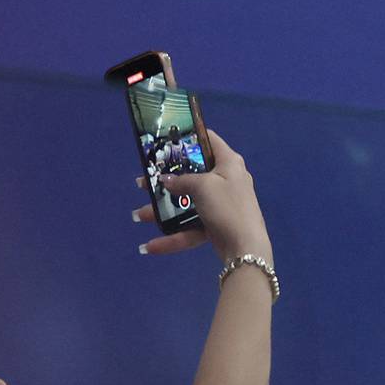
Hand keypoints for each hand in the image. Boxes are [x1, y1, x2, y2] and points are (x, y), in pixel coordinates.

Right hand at [134, 129, 270, 264]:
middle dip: (166, 180)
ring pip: (188, 203)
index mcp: (229, 162)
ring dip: (164, 211)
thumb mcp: (203, 186)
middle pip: (192, 174)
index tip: (166, 140)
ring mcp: (221, 203)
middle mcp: (226, 179)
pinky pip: (191, 227)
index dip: (189, 136)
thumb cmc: (227, 206)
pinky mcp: (216, 224)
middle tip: (144, 182)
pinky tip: (150, 246)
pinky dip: (174, 236)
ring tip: (139, 215)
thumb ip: (182, 181)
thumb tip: (166, 181)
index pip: (209, 139)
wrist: (245, 247)